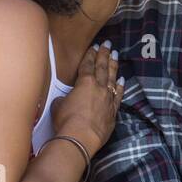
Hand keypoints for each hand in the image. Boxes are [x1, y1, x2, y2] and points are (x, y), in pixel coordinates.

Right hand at [50, 39, 124, 155]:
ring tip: (115, 55)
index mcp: (84, 83)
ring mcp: (108, 99)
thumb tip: (66, 101)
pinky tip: (123, 79)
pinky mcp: (113, 111)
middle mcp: (99, 88)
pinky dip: (121, 86)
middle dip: (104, 54)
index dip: (90, 55)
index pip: (87, 65)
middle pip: (102, 67)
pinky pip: (119, 95)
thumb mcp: (58, 106)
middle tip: (107, 44)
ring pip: (113, 78)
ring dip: (114, 65)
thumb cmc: (66, 121)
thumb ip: (64, 99)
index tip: (94, 47)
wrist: (80, 138)